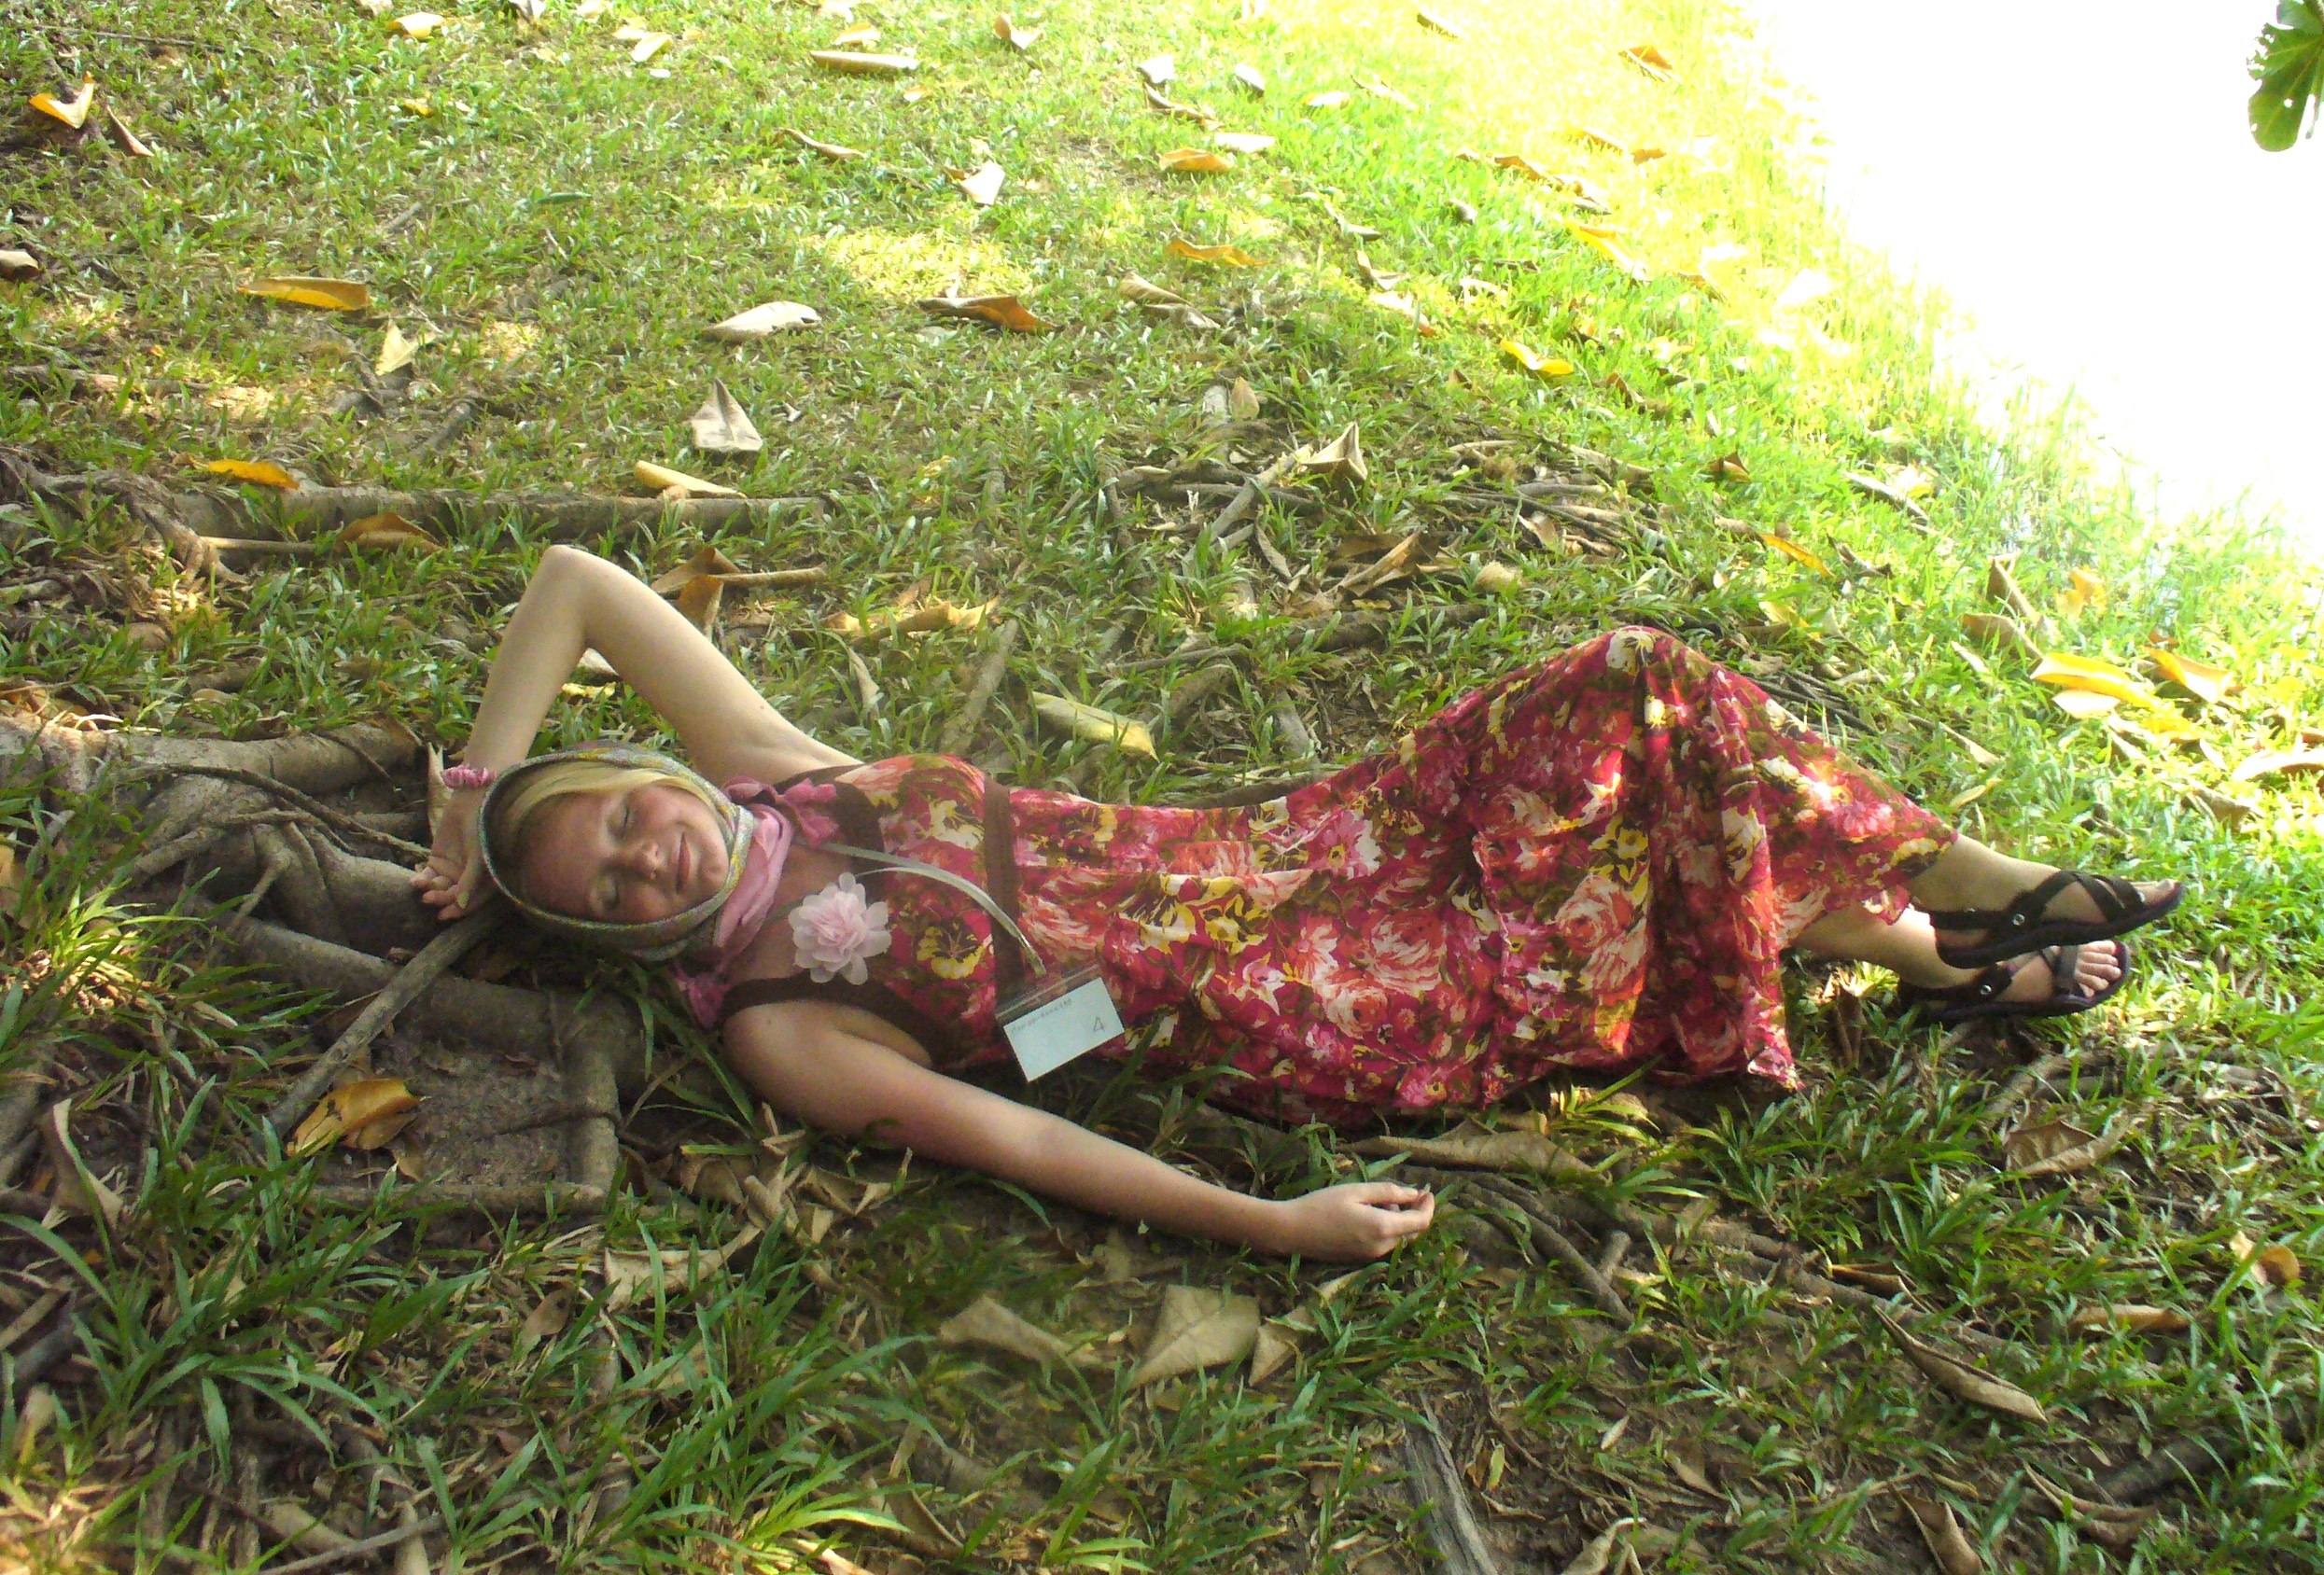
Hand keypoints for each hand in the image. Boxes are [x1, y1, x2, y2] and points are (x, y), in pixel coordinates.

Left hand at [409, 787, 488, 919]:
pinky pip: (428, 875)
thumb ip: (469, 883)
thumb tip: (458, 906)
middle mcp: (471, 879)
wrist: (473, 800)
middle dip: (441, 899)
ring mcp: (454, 869)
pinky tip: (415, 881)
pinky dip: (420, 880)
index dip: (458, 910)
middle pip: (453, 897)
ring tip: (421, 886)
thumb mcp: (479, 858)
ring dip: (430, 889)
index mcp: (488, 881)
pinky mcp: (438, 860)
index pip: (472, 902)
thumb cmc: (484, 829)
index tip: (443, 915)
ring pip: (440, 887)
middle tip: (428, 899)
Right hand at [1268, 1182, 1434, 1261]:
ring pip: (1400, 1239)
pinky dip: (1388, 1229)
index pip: (1421, 1222)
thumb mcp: (1355, 1191)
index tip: (1427, 1192)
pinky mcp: (1362, 1260)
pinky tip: (1372, 1215)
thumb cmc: (1321, 1205)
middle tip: (1410, 1193)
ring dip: (1401, 1220)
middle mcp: (1382, 1247)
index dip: (1429, 1207)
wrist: (1292, 1231)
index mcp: (1382, 1227)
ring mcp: (1372, 1256)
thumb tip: (1414, 1193)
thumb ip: (1388, 1192)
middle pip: (1413, 1233)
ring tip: (1383, 1200)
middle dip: (1416, 1213)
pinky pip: (1385, 1244)